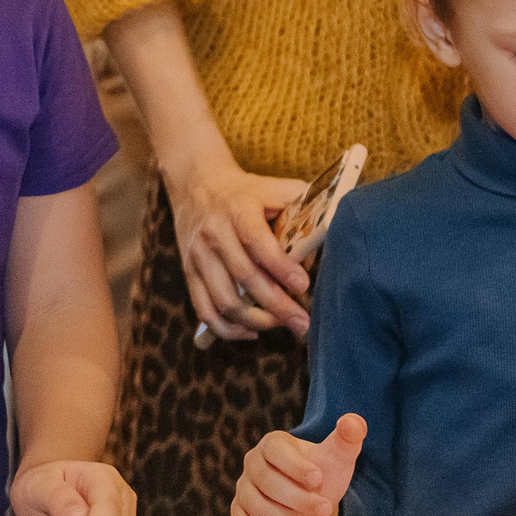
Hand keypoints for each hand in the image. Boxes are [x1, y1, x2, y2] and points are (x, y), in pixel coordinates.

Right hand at [166, 151, 310, 340]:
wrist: (196, 184)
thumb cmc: (245, 192)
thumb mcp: (273, 188)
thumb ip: (302, 206)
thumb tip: (327, 237)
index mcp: (238, 210)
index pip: (257, 242)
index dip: (280, 266)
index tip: (303, 285)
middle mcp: (215, 233)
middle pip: (244, 277)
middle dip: (277, 305)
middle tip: (303, 322)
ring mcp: (198, 256)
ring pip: (224, 300)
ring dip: (255, 321)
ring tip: (282, 326)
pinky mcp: (189, 272)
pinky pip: (204, 309)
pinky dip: (227, 329)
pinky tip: (251, 332)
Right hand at [232, 415, 364, 515]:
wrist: (310, 501)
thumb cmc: (321, 475)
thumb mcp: (339, 455)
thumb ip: (349, 435)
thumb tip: (353, 422)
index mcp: (273, 444)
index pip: (274, 450)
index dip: (295, 466)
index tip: (318, 478)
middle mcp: (253, 463)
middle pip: (266, 481)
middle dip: (298, 499)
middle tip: (323, 508)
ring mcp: (244, 488)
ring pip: (256, 505)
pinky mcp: (240, 512)